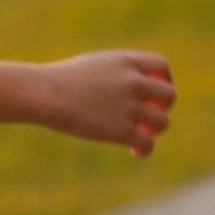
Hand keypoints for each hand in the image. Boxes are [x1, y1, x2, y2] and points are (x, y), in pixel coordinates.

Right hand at [39, 50, 176, 157]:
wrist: (46, 94)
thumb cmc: (61, 81)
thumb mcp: (95, 66)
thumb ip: (118, 74)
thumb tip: (132, 90)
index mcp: (126, 62)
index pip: (162, 67)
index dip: (163, 81)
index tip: (152, 94)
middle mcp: (133, 82)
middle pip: (169, 95)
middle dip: (161, 108)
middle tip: (146, 117)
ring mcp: (129, 106)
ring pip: (162, 122)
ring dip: (153, 130)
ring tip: (139, 135)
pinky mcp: (121, 130)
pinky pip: (148, 143)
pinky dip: (145, 150)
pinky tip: (134, 153)